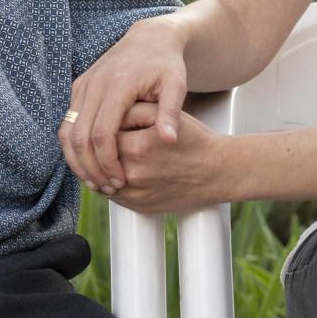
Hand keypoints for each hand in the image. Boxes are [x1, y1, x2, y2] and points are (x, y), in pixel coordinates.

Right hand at [63, 16, 189, 193]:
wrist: (149, 38)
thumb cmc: (166, 64)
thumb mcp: (176, 85)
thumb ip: (171, 113)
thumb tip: (168, 140)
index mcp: (118, 85)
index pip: (102, 134)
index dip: (107, 162)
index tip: (120, 181)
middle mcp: (94, 85)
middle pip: (79, 137)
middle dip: (90, 168)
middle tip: (107, 188)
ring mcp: (82, 86)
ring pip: (67, 133)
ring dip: (77, 161)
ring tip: (96, 181)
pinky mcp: (78, 88)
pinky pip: (67, 124)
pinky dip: (74, 147)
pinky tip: (91, 163)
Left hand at [109, 101, 232, 213]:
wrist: (217, 172)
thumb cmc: (194, 140)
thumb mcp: (167, 116)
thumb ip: (134, 110)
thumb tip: (108, 111)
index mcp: (137, 148)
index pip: (102, 134)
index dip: (107, 125)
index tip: (113, 121)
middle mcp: (133, 174)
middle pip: (99, 158)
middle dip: (102, 147)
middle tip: (110, 136)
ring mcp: (135, 195)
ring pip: (101, 178)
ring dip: (102, 166)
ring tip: (114, 153)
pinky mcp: (138, 207)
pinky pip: (112, 194)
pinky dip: (111, 182)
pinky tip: (122, 170)